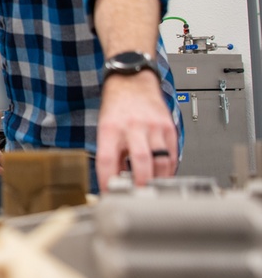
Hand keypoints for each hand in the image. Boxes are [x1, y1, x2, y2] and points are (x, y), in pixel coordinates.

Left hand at [96, 71, 177, 191]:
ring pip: (161, 160)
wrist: (132, 80)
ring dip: (158, 179)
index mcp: (111, 128)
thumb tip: (114, 180)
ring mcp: (153, 126)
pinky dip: (168, 169)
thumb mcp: (105, 128)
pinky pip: (173, 154)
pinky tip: (162, 175)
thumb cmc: (116, 107)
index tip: (108, 193)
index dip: (107, 180)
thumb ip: (111, 153)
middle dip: (141, 183)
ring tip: (152, 188)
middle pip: (141, 161)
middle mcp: (133, 126)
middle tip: (139, 196)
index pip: (107, 159)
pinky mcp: (169, 126)